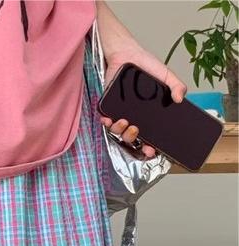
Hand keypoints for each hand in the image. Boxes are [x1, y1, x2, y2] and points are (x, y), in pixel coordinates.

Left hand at [99, 44, 186, 158]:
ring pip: (118, 131)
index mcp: (148, 115)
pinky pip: (106, 120)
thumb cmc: (145, 65)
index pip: (149, 136)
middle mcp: (134, 117)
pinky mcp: (108, 107)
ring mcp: (120, 113)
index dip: (149, 147)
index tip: (150, 151)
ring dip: (120, 131)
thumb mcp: (165, 74)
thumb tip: (180, 98)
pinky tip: (109, 119)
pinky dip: (106, 122)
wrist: (126, 53)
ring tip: (124, 122)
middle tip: (135, 131)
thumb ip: (176, 85)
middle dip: (132, 139)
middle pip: (131, 137)